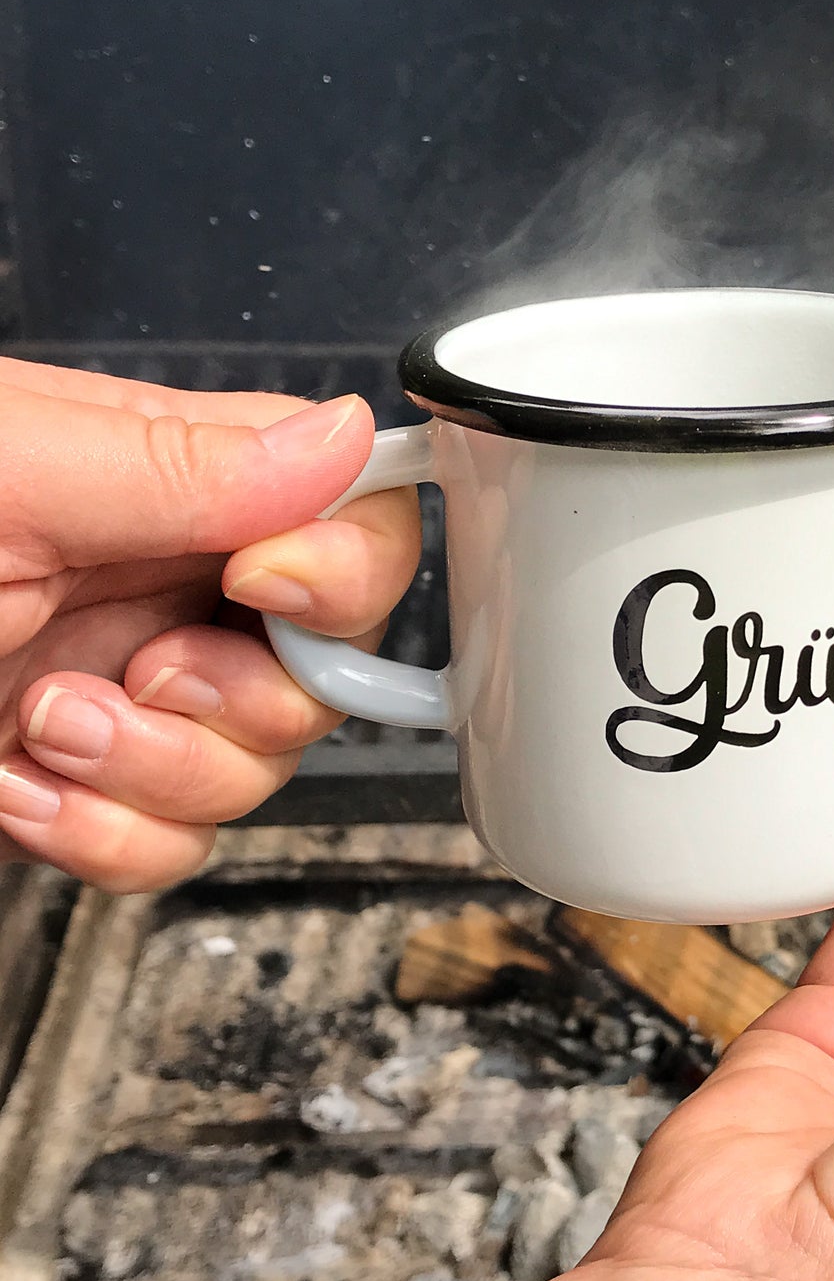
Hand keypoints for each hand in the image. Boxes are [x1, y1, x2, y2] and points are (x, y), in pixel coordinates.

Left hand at [0, 359, 419, 887]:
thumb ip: (183, 465)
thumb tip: (346, 436)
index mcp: (168, 484)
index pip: (353, 519)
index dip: (343, 572)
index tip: (264, 588)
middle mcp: (164, 588)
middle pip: (325, 671)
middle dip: (240, 699)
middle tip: (137, 669)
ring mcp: (127, 692)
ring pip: (257, 772)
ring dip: (155, 774)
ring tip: (37, 727)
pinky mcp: (80, 784)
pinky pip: (171, 845)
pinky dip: (99, 836)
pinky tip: (16, 784)